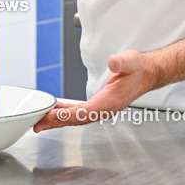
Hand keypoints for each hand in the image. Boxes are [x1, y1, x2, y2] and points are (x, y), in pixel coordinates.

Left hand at [33, 50, 156, 131]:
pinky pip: (79, 113)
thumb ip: (122, 62)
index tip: (52, 116)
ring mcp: (102, 109)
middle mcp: (105, 109)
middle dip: (56, 122)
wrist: (147, 73)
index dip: (67, 115)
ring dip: (59, 120)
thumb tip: (113, 62)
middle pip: (77, 119)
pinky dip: (66, 113)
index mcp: (110, 101)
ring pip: (77, 118)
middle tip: (37, 124)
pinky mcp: (100, 105)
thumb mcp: (131, 61)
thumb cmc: (139, 69)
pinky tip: (57, 111)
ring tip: (41, 120)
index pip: (85, 112)